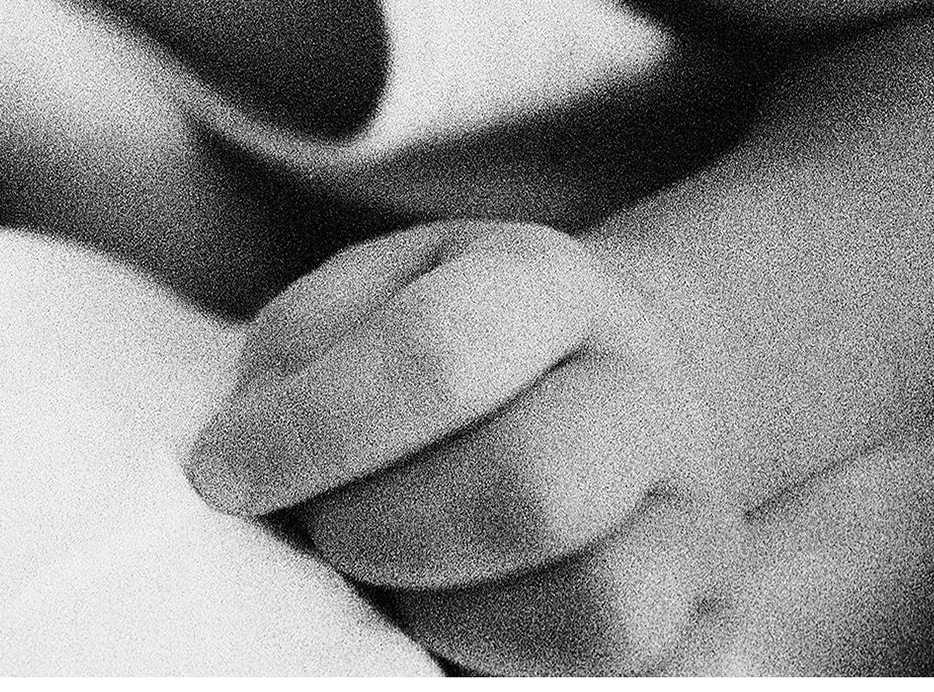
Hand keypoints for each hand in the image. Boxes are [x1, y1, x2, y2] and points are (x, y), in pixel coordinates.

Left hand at [186, 220, 744, 674]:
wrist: (597, 379)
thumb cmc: (437, 347)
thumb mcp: (357, 300)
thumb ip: (297, 355)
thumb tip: (243, 457)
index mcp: (547, 281)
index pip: (436, 354)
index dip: (313, 429)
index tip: (221, 476)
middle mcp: (644, 390)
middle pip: (528, 487)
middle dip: (383, 533)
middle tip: (322, 534)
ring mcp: (698, 511)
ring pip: (599, 606)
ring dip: (450, 616)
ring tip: (390, 586)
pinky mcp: (712, 615)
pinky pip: (638, 681)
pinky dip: (521, 674)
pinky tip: (454, 633)